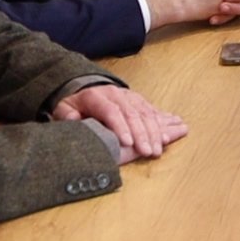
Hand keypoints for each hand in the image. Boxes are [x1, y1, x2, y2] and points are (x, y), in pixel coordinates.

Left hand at [52, 85, 187, 163]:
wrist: (84, 89)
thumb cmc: (74, 105)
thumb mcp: (63, 109)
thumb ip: (67, 116)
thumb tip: (75, 121)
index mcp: (97, 97)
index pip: (111, 111)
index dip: (121, 126)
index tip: (128, 143)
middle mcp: (117, 95)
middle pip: (133, 114)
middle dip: (143, 134)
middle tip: (148, 151)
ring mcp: (130, 97)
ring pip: (147, 113)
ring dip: (157, 131)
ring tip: (161, 146)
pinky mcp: (140, 101)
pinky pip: (154, 111)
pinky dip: (165, 121)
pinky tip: (176, 128)